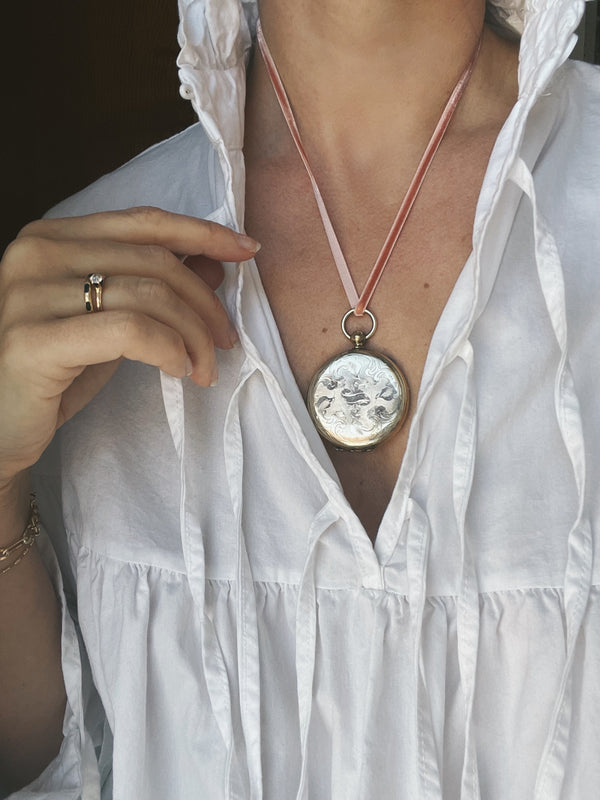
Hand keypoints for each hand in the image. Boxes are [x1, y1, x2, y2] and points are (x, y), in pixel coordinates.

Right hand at [0, 206, 259, 487]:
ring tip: (205, 367)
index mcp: (52, 237)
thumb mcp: (111, 320)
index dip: (202, 233)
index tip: (247, 251)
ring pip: (149, 295)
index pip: (143, 222)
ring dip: (194, 334)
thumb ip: (151, 286)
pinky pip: (130, 330)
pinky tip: (179, 370)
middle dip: (205, 303)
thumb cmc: (56, 372)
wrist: (0, 425)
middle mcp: (36, 253)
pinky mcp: (35, 338)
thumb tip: (213, 263)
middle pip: (154, 261)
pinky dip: (169, 348)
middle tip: (227, 340)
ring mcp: (30, 293)